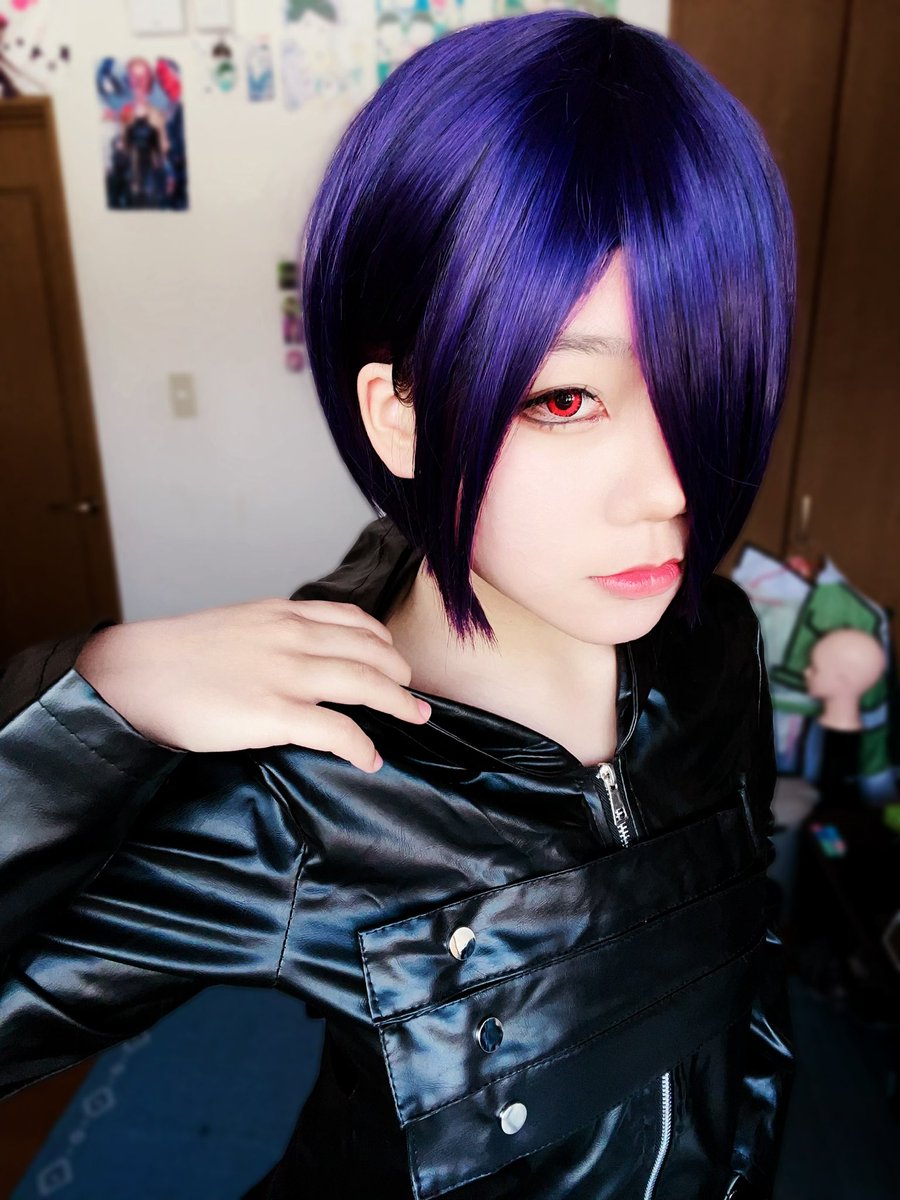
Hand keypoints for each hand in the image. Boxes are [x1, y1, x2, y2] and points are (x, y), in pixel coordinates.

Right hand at [74, 599, 429, 770]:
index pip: (353, 620)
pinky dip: (362, 746)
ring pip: (368, 684)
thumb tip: (296, 658)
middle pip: (372, 651)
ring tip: (415, 718)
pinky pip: (339, 732)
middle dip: (400, 674)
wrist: (133, 673)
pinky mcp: (275, 714)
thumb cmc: (175, 656)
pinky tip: (370, 759)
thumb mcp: (235, 626)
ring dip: (399, 704)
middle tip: (413, 694)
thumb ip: (272, 636)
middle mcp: (294, 637)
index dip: (383, 642)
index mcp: (282, 614)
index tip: (394, 658)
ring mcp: (287, 675)